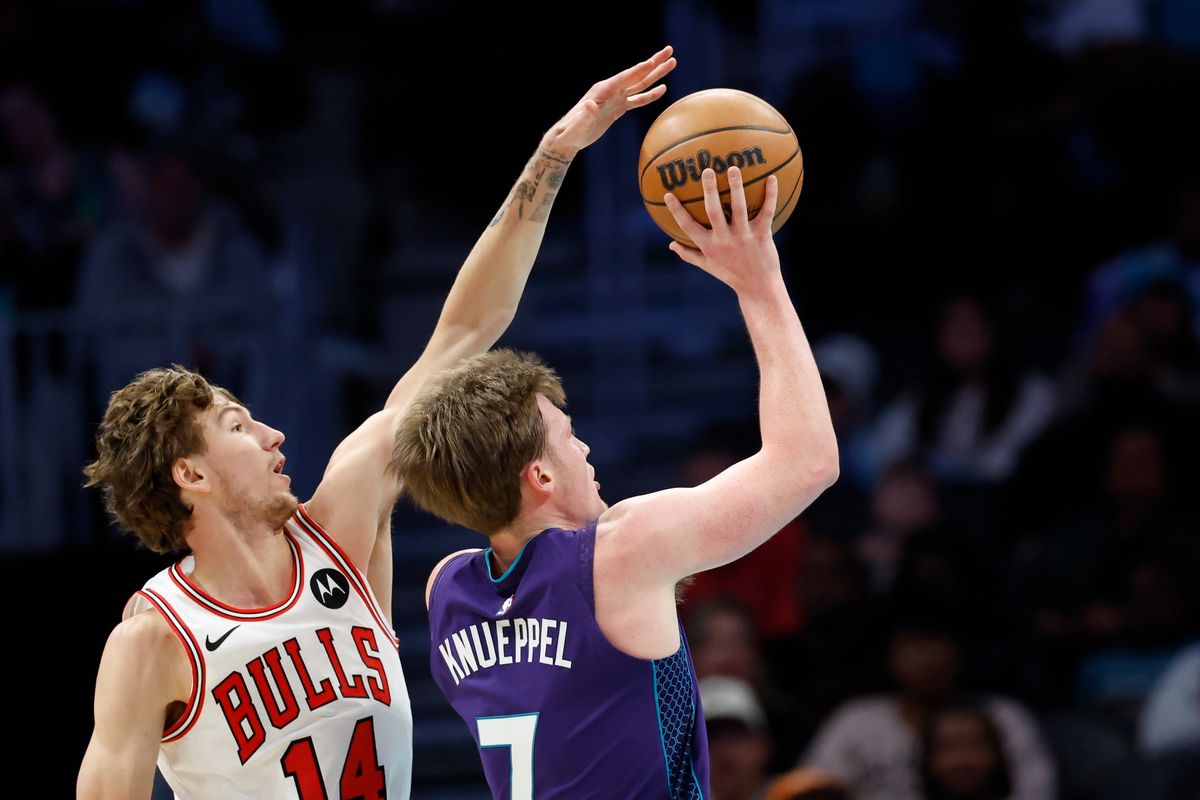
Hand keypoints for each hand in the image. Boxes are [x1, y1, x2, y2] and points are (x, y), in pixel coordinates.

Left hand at [542, 45, 675, 155]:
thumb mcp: (578, 125)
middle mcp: (610, 90)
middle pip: (636, 75)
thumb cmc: (571, 132)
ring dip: (656, 75)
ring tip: (671, 63)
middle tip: (669, 51)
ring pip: (640, 84)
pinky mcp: (618, 108)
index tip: (652, 62)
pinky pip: (637, 100)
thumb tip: (592, 105)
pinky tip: (662, 88)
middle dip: (653, 64)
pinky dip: (650, 95)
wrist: (568, 138)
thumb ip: (585, 115)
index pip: (624, 78)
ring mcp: (615, 98)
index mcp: (602, 91)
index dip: (638, 70)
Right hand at [664, 166, 781, 294]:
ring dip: (736, 187)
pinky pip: (767, 211)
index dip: (676, 211)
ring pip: (739, 208)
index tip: (667, 194)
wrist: (758, 288)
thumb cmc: (731, 274)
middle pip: (713, 212)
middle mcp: (724, 240)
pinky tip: (771, 177)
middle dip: (709, 190)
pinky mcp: (762, 235)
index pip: (688, 226)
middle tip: (707, 170)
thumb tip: (671, 245)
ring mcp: (744, 237)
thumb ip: (689, 254)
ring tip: (733, 168)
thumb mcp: (708, 266)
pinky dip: (771, 195)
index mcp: (709, 246)